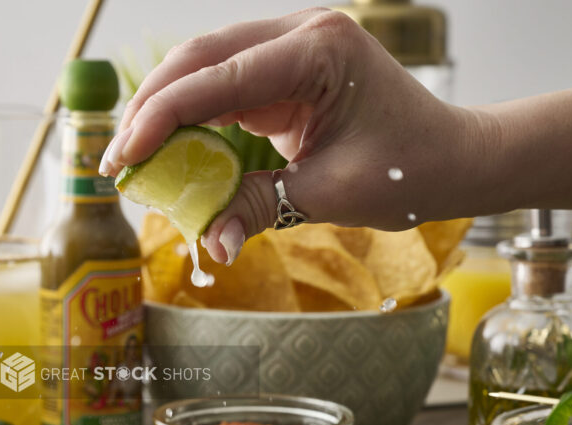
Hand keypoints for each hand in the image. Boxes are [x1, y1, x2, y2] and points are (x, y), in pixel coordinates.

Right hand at [100, 8, 484, 263]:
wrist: (455, 157)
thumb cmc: (410, 169)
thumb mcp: (331, 194)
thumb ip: (261, 208)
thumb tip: (209, 244)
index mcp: (319, 50)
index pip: (219, 77)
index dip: (162, 117)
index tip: (124, 156)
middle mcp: (301, 34)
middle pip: (200, 58)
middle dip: (151, 108)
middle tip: (117, 161)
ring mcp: (291, 47)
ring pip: (205, 66)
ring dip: (165, 110)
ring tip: (131, 158)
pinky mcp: (285, 70)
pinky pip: (225, 86)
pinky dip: (193, 117)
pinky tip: (168, 149)